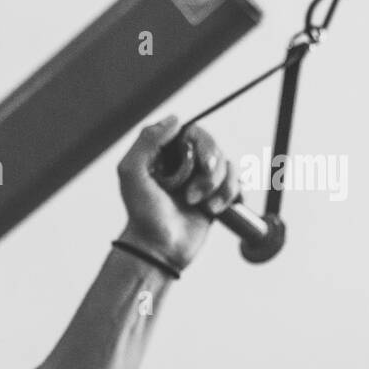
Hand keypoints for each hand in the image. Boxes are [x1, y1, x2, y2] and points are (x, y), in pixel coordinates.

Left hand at [115, 116, 239, 270]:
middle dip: (210, 168)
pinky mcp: (215, 195)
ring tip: (199, 205)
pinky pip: (236, 182)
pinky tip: (213, 210)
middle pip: (213, 146)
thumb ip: (148, 141)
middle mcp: (183, 163)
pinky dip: (229, 195)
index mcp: (164, 153)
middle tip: (194, 193)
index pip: (192, 131)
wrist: (158, 249)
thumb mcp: (132, 172)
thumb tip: (175, 119)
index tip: (200, 162)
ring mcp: (200, 179)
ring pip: (227, 165)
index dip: (202, 144)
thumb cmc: (142, 213)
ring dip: (217, 186)